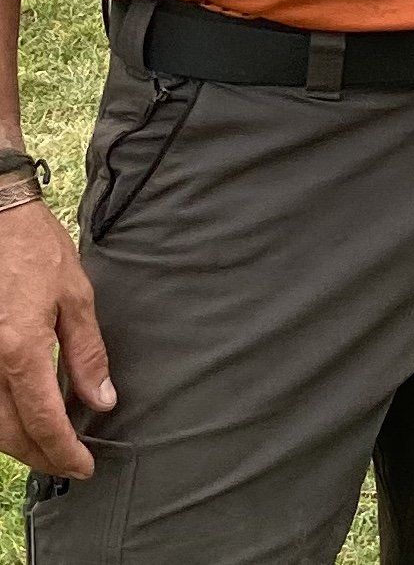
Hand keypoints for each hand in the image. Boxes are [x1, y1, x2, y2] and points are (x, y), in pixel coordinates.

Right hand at [0, 201, 114, 477]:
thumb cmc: (35, 249)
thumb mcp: (75, 295)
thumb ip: (86, 353)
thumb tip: (102, 399)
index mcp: (20, 350)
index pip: (44, 420)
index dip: (63, 451)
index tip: (83, 467)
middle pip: (10, 434)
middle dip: (40, 456)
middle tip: (68, 464)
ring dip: (17, 443)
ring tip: (48, 447)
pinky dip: (1, 418)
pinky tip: (20, 418)